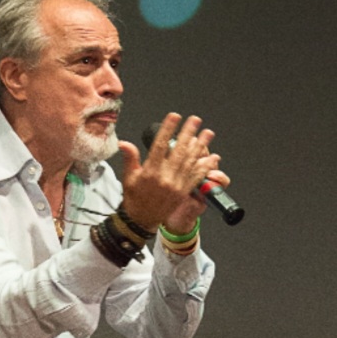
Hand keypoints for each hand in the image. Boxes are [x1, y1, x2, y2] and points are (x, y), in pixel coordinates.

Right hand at [118, 112, 228, 234]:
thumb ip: (130, 159)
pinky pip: (196, 177)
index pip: (160, 146)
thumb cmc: (134, 199)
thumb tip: (124, 143)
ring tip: (208, 133)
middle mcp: (165, 178)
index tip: (174, 117)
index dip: (168, 130)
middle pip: (179, 151)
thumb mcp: (128, 178)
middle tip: (195, 120)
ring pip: (190, 162)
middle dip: (188, 133)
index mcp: (150, 172)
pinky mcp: (183, 193)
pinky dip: (205, 167)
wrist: (141, 221)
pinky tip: (212, 157)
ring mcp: (176, 186)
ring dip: (201, 146)